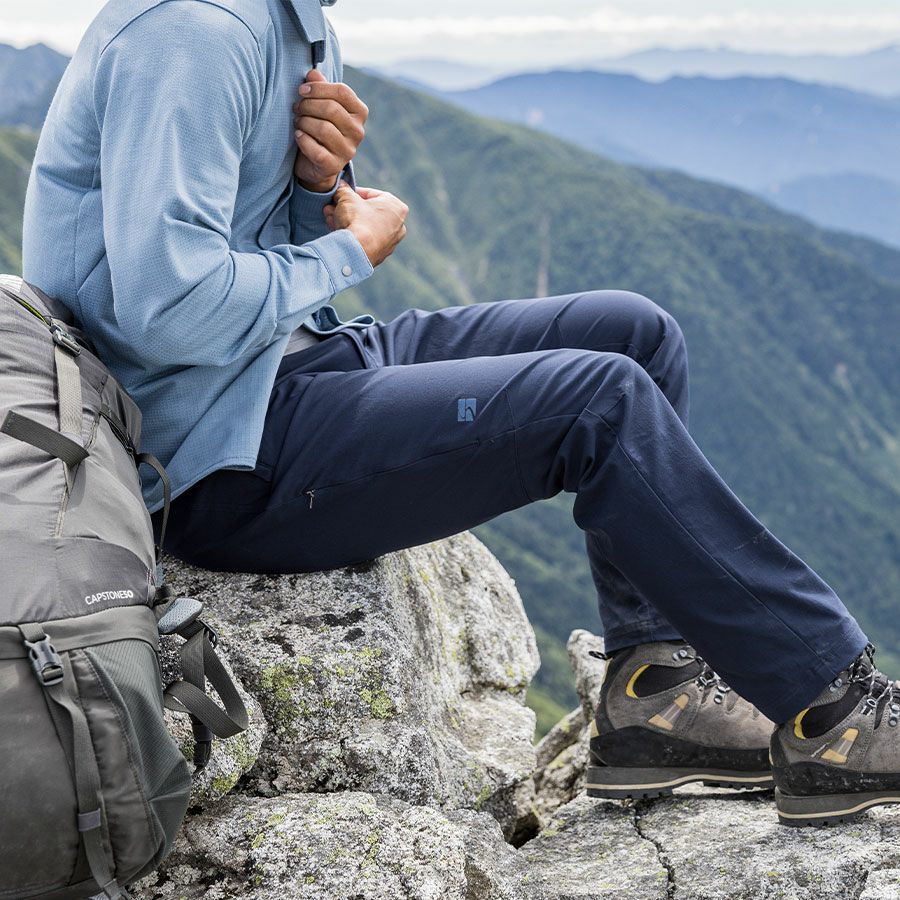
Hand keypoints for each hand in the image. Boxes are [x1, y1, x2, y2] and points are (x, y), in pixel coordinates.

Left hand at [293, 69, 367, 192]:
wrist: (315, 162)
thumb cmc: (318, 126)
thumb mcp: (320, 105)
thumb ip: (319, 88)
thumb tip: (312, 73)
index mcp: (359, 112)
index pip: (342, 92)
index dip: (319, 88)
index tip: (302, 90)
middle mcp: (358, 132)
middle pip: (332, 109)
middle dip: (308, 105)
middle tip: (296, 108)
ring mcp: (348, 151)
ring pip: (323, 129)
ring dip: (304, 122)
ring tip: (297, 122)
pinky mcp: (334, 166)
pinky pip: (316, 150)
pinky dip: (303, 140)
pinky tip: (298, 136)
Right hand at [325, 184, 408, 266]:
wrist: (355, 252)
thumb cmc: (357, 221)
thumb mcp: (347, 197)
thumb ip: (343, 189)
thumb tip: (340, 187)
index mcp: (397, 207)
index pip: (371, 194)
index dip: (353, 193)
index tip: (342, 194)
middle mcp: (398, 226)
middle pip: (367, 212)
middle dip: (347, 208)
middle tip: (333, 206)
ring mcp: (390, 243)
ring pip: (364, 226)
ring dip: (346, 220)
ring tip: (330, 217)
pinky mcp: (379, 255)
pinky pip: (363, 240)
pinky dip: (352, 235)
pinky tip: (337, 231)